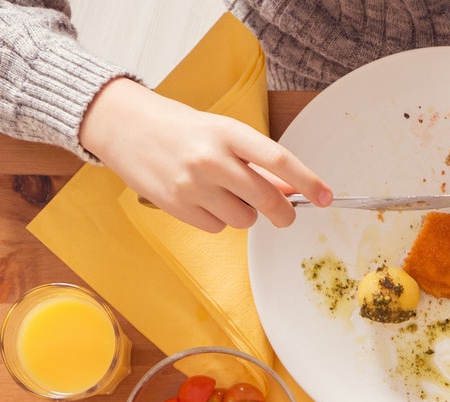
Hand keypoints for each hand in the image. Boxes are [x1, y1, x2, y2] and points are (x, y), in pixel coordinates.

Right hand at [78, 78, 329, 231]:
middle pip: (268, 200)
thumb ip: (256, 161)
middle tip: (283, 214)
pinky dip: (218, 219)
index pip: (279, 160)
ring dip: (245, 213)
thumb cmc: (180, 128)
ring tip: (222, 192)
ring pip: (245, 219)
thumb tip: (294, 189)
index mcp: (227, 132)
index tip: (326, 197)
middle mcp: (211, 158)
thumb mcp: (221, 132)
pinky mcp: (177, 206)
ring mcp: (192, 184)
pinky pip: (218, 228)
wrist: (123, 125)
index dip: (308, 182)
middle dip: (283, 213)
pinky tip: (201, 199)